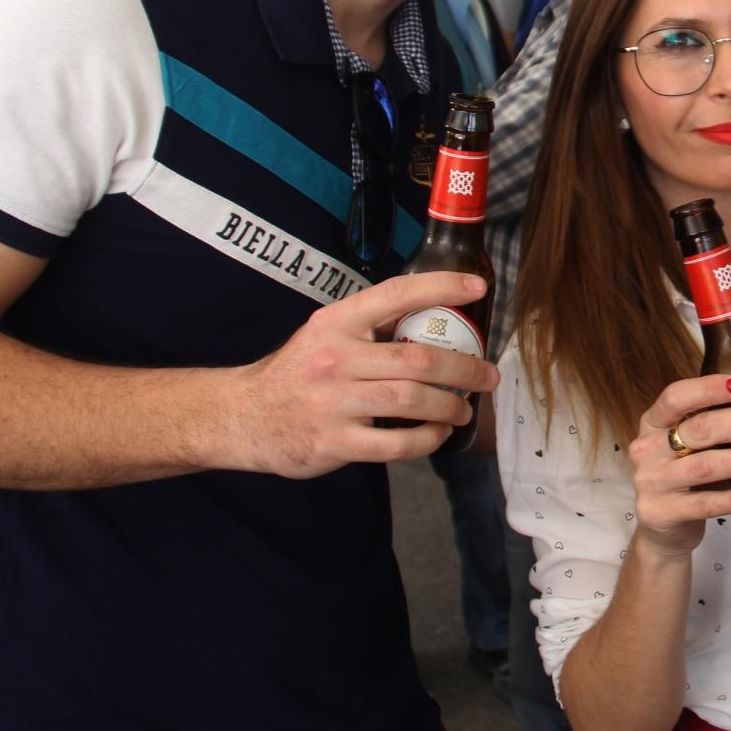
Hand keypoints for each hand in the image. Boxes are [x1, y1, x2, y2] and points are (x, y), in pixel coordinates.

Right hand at [228, 272, 498, 477]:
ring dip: (450, 405)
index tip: (477, 287)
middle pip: (417, 358)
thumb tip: (433, 317)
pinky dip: (427, 438)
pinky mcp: (334, 442)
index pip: (395, 294)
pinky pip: (396, 443)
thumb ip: (369, 327)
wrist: (242, 416)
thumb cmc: (296, 373)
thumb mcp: (324, 334)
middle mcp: (335, 358)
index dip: (441, 286)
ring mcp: (333, 402)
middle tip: (487, 375)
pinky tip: (437, 434)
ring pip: (412, 399)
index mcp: (336, 322)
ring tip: (465, 408)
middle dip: (464, 367)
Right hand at [627, 375, 730, 557]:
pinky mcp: (663, 513)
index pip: (676, 396)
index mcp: (654, 422)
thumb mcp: (701, 443)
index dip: (709, 388)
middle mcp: (647, 448)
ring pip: (706, 466)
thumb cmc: (687, 476)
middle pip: (699, 429)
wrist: (660, 531)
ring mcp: (652, 482)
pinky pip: (708, 504)